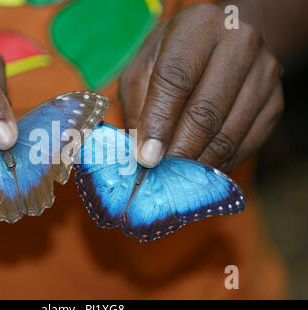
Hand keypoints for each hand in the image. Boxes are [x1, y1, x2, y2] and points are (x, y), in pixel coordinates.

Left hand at [119, 3, 283, 171]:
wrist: (223, 45)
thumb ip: (139, 106)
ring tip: (174, 177)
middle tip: (159, 174)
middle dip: (179, 150)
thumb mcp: (144, 69)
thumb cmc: (173, 58)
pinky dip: (219, 164)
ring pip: (228, 133)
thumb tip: (141, 152)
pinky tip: (199, 171)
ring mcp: (264, 73)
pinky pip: (247, 144)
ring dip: (197, 163)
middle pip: (206, 111)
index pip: (176, 79)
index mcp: (199, 26)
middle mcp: (239, 43)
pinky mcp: (275, 102)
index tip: (146, 156)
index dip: (159, 122)